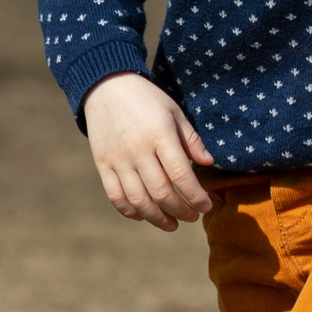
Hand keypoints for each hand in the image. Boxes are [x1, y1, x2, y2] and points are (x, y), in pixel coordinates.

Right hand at [82, 72, 216, 229]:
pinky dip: (130, 211)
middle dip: (181, 211)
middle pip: (162, 193)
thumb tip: (209, 163)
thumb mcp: (174, 112)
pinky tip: (144, 215)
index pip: (181, 175)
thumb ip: (191, 139)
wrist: (106, 87)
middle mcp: (138, 150)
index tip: (207, 205)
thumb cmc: (147, 99)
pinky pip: (116, 196)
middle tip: (192, 217)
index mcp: (160, 135)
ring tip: (172, 224)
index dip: (196, 196)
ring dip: (158, 218)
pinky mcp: (103, 165)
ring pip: (139, 200)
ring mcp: (118, 160)